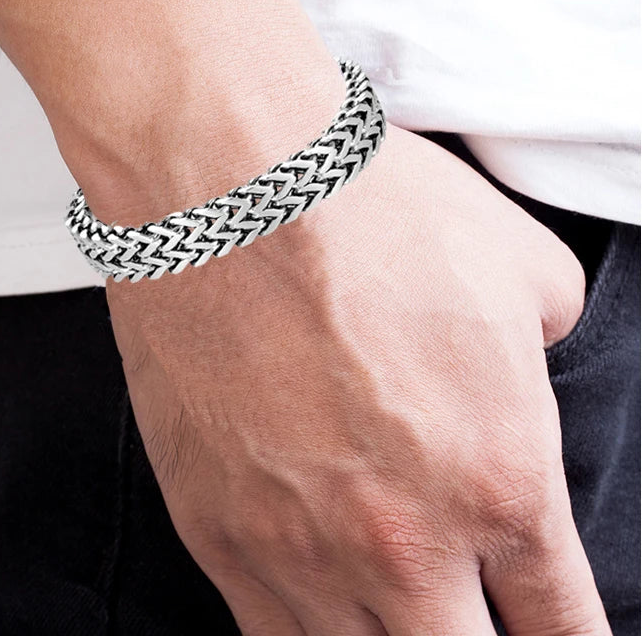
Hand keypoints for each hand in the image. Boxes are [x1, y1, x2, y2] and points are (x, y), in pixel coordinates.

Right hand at [105, 125, 607, 634]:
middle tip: (471, 611)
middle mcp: (401, 540)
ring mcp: (297, 546)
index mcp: (500, 479)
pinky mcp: (212, 528)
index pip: (563, 625)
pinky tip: (317, 605)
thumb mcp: (521, 266)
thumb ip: (549, 346)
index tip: (553, 634)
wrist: (230, 185)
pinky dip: (307, 632)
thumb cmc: (366, 213)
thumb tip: (524, 369)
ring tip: (391, 607)